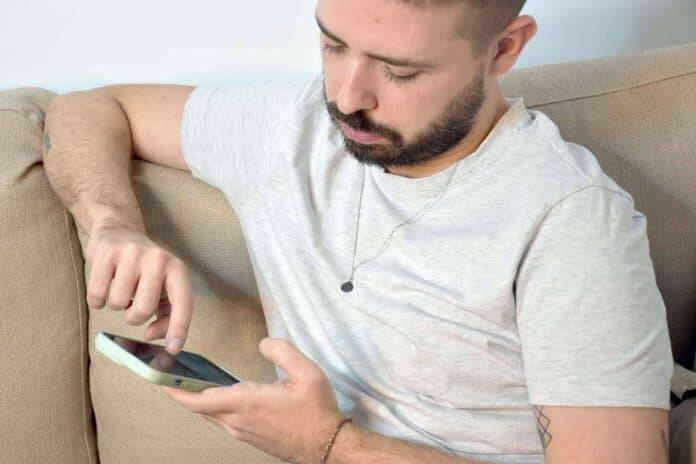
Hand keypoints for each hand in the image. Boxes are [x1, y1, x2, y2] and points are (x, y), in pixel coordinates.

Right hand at [85, 220, 192, 353]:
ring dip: (116, 304)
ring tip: (121, 287)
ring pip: (117, 303)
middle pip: (143, 310)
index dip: (179, 328)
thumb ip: (165, 315)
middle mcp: (158, 259)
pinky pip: (96, 295)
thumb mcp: (163, 288)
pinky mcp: (106, 253)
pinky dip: (97, 299)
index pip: (183, 302)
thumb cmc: (145, 270)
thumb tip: (150, 335)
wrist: (119, 231)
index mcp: (177, 269)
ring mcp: (132, 253)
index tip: (173, 349)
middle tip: (132, 305)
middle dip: (134, 316)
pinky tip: (105, 284)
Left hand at [162, 338, 343, 463]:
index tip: (159, 379)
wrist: (327, 444)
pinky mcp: (249, 436)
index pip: (200, 398)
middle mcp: (239, 420)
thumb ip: (282, 351)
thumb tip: (263, 343)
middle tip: (168, 373)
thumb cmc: (317, 411)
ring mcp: (243, 431)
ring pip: (211, 415)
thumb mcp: (307, 373)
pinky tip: (216, 395)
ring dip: (197, 400)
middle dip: (181, 392)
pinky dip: (212, 407)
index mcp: (247, 402)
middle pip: (200, 407)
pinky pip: (222, 420)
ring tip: (188, 381)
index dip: (176, 390)